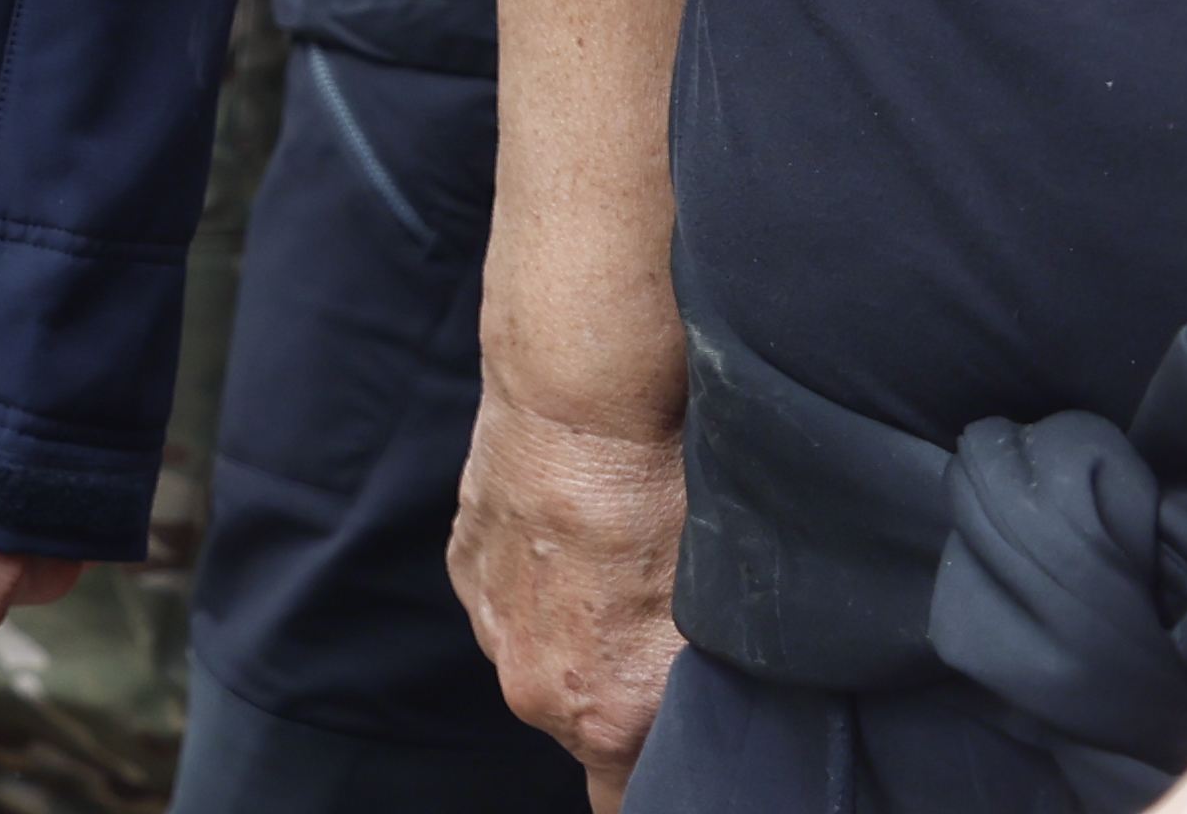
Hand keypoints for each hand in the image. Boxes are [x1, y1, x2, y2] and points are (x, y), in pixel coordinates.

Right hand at [453, 389, 682, 805]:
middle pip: (584, 727)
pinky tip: (576, 539)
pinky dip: (542, 586)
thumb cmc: (661, 510)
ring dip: (579, 638)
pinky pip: (509, 603)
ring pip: (544, 660)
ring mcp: (489, 624)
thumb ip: (704, 701)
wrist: (579, 412)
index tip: (675, 759)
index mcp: (603, 719)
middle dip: (624, 699)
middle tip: (663, 636)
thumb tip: (721, 724)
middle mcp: (532, 687)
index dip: (659, 785)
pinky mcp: (464, 566)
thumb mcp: (719, 630)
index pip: (622, 804)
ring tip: (618, 573)